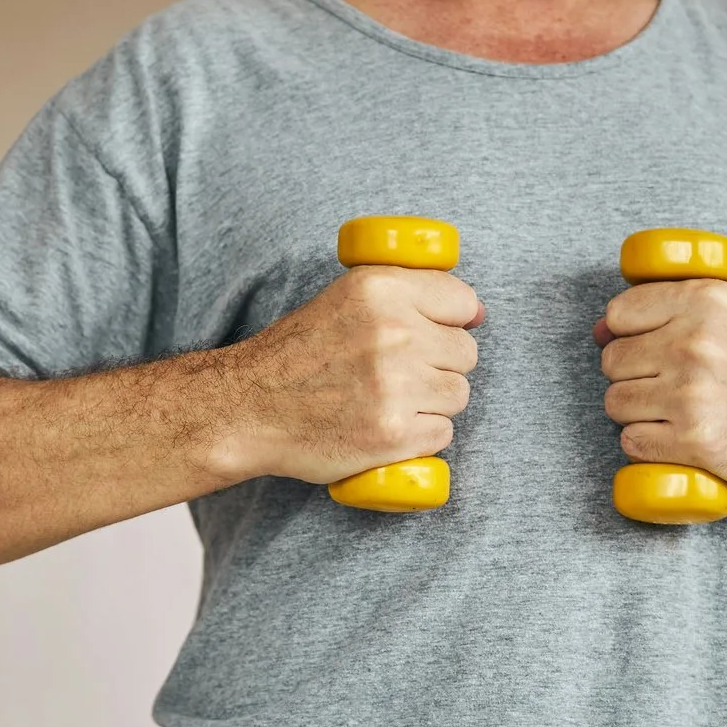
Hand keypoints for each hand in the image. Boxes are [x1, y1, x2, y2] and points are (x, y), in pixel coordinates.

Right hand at [222, 263, 483, 482]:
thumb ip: (406, 293)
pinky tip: (387, 428)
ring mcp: (396, 386)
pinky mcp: (394, 434)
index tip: (431, 336)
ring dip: (433, 403)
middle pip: (465, 353)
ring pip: (458, 395)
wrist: (249, 408)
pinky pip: (442, 434)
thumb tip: (477, 312)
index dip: (450, 322)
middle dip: (439, 366)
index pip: (462, 302)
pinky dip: (420, 437)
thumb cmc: (299, 354)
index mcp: (381, 289)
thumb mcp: (346, 298)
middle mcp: (393, 332)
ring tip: (388, 402)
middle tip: (397, 375)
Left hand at [594, 279, 726, 494]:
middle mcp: (695, 343)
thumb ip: (668, 311)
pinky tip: (677, 439)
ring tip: (676, 413)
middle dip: (633, 378)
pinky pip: (632, 442)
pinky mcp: (694, 440)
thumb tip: (599, 330)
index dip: (627, 336)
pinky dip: (648, 446)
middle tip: (670, 387)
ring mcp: (692, 394)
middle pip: (612, 362)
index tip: (651, 350)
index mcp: (704, 301)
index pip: (619, 314)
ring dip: (637, 414)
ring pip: (615, 403)